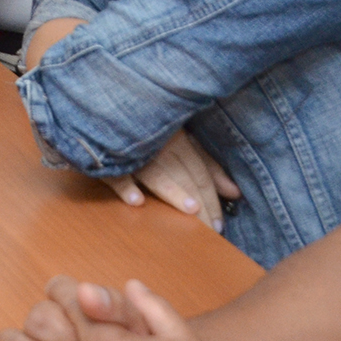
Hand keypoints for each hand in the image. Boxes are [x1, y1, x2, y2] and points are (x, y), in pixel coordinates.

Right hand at [106, 129, 239, 230]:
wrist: (107, 109)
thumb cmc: (150, 132)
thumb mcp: (181, 143)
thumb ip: (207, 166)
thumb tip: (234, 192)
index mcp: (177, 139)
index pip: (200, 173)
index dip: (212, 198)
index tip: (219, 225)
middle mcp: (158, 145)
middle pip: (183, 176)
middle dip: (199, 203)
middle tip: (209, 231)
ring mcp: (132, 151)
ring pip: (156, 174)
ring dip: (172, 190)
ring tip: (190, 210)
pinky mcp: (106, 156)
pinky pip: (115, 173)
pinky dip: (125, 186)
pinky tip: (137, 201)